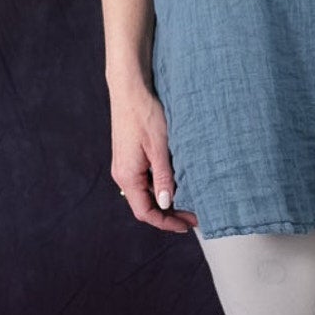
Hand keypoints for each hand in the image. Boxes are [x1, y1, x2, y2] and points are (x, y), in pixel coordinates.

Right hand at [109, 81, 198, 232]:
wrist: (130, 90)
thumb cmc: (145, 115)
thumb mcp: (160, 148)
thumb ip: (164, 178)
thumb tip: (167, 204)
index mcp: (128, 176)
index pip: (145, 212)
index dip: (167, 223)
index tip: (187, 225)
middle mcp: (122, 174)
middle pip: (145, 205)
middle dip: (168, 214)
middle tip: (192, 217)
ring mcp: (125, 166)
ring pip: (145, 193)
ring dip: (165, 200)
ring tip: (188, 201)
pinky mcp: (129, 157)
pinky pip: (144, 180)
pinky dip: (160, 186)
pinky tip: (176, 182)